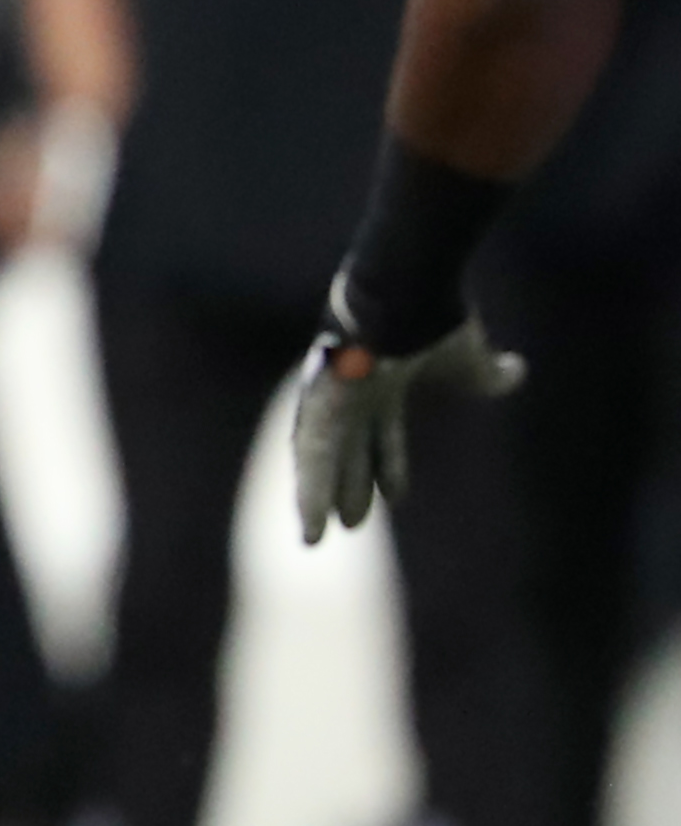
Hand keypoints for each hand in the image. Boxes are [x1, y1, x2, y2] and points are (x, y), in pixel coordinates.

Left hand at [291, 287, 524, 542]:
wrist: (411, 287)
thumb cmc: (436, 316)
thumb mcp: (468, 357)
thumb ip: (486, 373)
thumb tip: (516, 372)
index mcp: (386, 384)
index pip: (384, 434)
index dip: (388, 466)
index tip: (396, 498)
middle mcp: (354, 393)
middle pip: (349, 450)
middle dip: (350, 485)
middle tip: (349, 525)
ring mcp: (333, 397)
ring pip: (321, 457)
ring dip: (318, 497)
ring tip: (315, 538)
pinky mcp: (320, 402)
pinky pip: (310, 455)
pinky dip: (309, 489)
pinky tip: (309, 523)